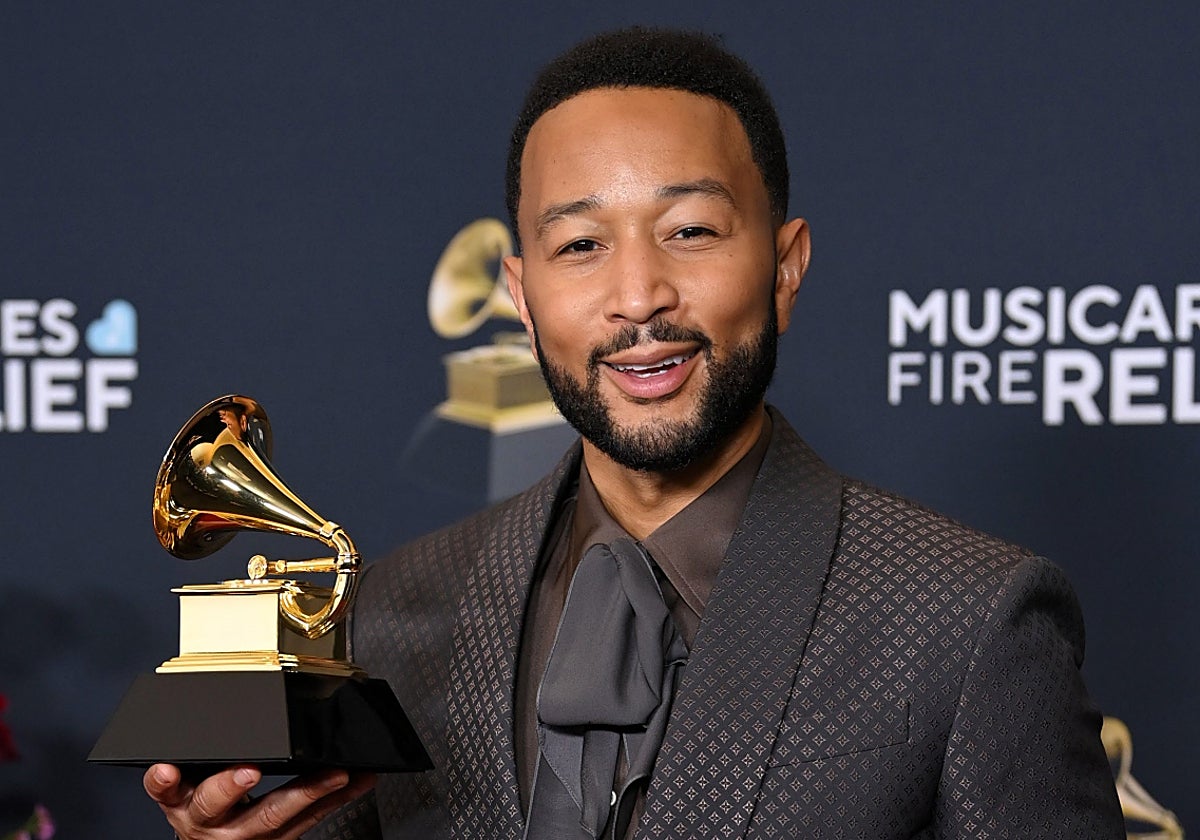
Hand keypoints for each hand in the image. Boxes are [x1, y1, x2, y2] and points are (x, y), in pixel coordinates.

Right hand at [143, 763, 375, 838]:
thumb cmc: (204, 811)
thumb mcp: (184, 788)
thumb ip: (188, 764)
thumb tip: (210, 718)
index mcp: (182, 803)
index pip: (166, 791)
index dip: (166, 781)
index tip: (168, 770)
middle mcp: (211, 823)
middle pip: (219, 804)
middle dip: (233, 786)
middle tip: (249, 771)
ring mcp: (246, 834)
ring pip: (276, 816)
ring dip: (308, 792)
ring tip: (334, 775)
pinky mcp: (279, 839)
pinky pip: (311, 819)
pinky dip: (338, 798)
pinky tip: (360, 781)